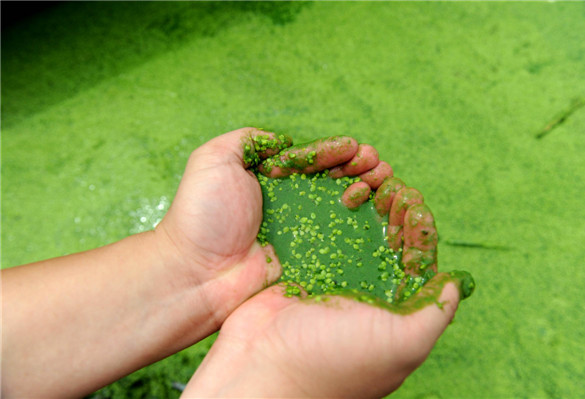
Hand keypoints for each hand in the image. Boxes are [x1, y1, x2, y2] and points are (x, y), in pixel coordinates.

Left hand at [155, 128, 360, 324]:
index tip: (351, 147)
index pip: (311, 157)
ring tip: (380, 178)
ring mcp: (303, 230)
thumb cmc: (202, 214)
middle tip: (372, 162)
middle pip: (333, 177)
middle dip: (357, 164)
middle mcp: (290, 201)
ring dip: (367, 186)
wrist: (197, 272)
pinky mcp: (311, 256)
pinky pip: (343, 236)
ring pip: (344, 203)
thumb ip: (247, 139)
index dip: (333, 150)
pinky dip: (364, 219)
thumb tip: (283, 139)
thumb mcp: (213, 159)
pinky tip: (377, 205)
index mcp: (270, 178)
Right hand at [182, 145, 474, 397]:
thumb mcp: (401, 344)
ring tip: (365, 180)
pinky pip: (323, 229)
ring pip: (356, 229)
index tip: (411, 204)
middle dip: (393, 210)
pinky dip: (332, 206)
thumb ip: (434, 312)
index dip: (417, 228)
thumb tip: (456, 281)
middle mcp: (366, 291)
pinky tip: (336, 189)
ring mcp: (333, 276)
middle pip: (387, 239)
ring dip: (365, 203)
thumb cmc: (335, 361)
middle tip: (389, 187)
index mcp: (394, 308)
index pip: (416, 258)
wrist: (263, 370)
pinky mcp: (302, 266)